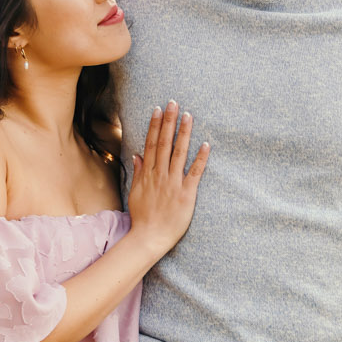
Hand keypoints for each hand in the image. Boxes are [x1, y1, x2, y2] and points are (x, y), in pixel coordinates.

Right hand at [126, 101, 208, 256]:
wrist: (149, 237)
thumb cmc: (142, 217)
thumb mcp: (135, 193)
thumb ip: (138, 172)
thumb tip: (137, 155)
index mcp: (148, 173)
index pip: (152, 144)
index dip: (155, 125)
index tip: (158, 109)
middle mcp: (160, 175)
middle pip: (164, 143)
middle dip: (169, 122)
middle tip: (174, 103)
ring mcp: (173, 183)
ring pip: (179, 153)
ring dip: (184, 133)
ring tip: (188, 116)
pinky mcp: (186, 194)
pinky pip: (195, 173)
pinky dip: (200, 159)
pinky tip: (206, 145)